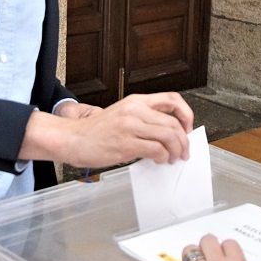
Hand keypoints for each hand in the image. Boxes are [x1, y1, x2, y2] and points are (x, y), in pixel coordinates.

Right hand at [21, 92, 193, 166]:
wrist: (73, 138)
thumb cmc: (96, 131)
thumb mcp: (122, 115)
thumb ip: (144, 120)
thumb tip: (167, 134)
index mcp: (136, 101)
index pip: (172, 100)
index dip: (185, 114)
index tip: (187, 128)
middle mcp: (135, 110)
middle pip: (174, 123)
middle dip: (184, 140)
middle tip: (184, 151)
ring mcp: (131, 126)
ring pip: (169, 136)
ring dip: (177, 150)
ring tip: (174, 158)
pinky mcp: (126, 143)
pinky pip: (157, 150)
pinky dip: (163, 157)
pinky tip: (160, 161)